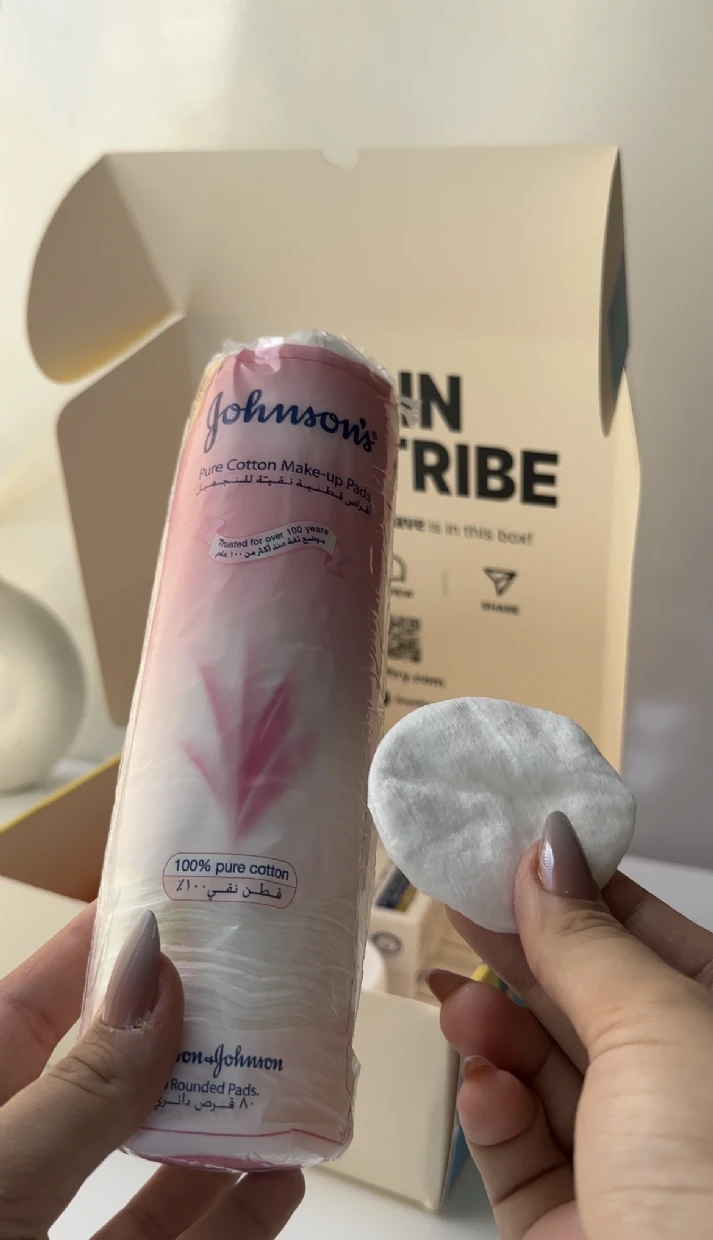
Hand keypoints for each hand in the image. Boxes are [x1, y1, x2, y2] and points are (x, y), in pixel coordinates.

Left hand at [0, 905, 302, 1237]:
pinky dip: (242, 1216)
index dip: (84, 956)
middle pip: (105, 1085)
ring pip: (153, 1172)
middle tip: (237, 976)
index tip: (154, 907)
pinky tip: (282, 1177)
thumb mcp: (1, 1171)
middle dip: (172, 1030)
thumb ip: (80, 1090)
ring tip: (277, 1064)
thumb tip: (156, 986)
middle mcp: (19, 1178)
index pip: (21, 1016)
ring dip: (220, 1119)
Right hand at [429, 811, 712, 1238]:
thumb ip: (586, 937)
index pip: (646, 936)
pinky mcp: (572, 1226)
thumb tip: (548, 845)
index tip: (510, 847)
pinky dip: (493, 1110)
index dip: (578, 889)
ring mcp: (628, 1166)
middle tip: (457, 905)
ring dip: (496, 1031)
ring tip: (456, 1000)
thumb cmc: (712, 1179)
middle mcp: (684, 1098)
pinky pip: (520, 1149)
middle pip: (587, 1002)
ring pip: (544, 1073)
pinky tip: (480, 1081)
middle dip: (522, 956)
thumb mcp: (656, 1027)